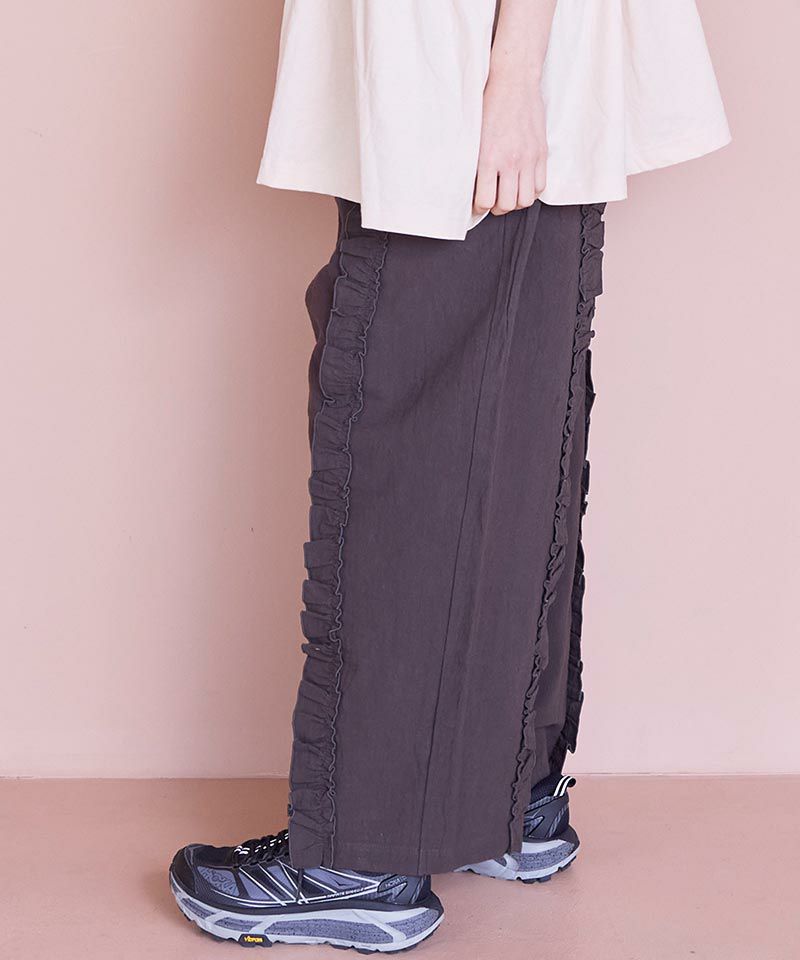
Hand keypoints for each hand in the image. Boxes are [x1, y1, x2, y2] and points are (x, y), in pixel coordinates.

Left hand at [473, 74, 547, 216]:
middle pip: (507, 205)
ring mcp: (529, 158)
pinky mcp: (542, 153)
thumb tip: (472, 185)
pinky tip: (522, 185)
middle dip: (497, 208)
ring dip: (515, 202)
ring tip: (508, 194)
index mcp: (489, 158)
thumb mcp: (475, 135)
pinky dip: (531, 192)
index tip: (477, 204)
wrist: (515, 81)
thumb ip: (475, 162)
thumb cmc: (490, 104)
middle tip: (492, 201)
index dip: (479, 208)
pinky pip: (540, 186)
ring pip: (525, 200)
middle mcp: (511, 161)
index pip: (485, 201)